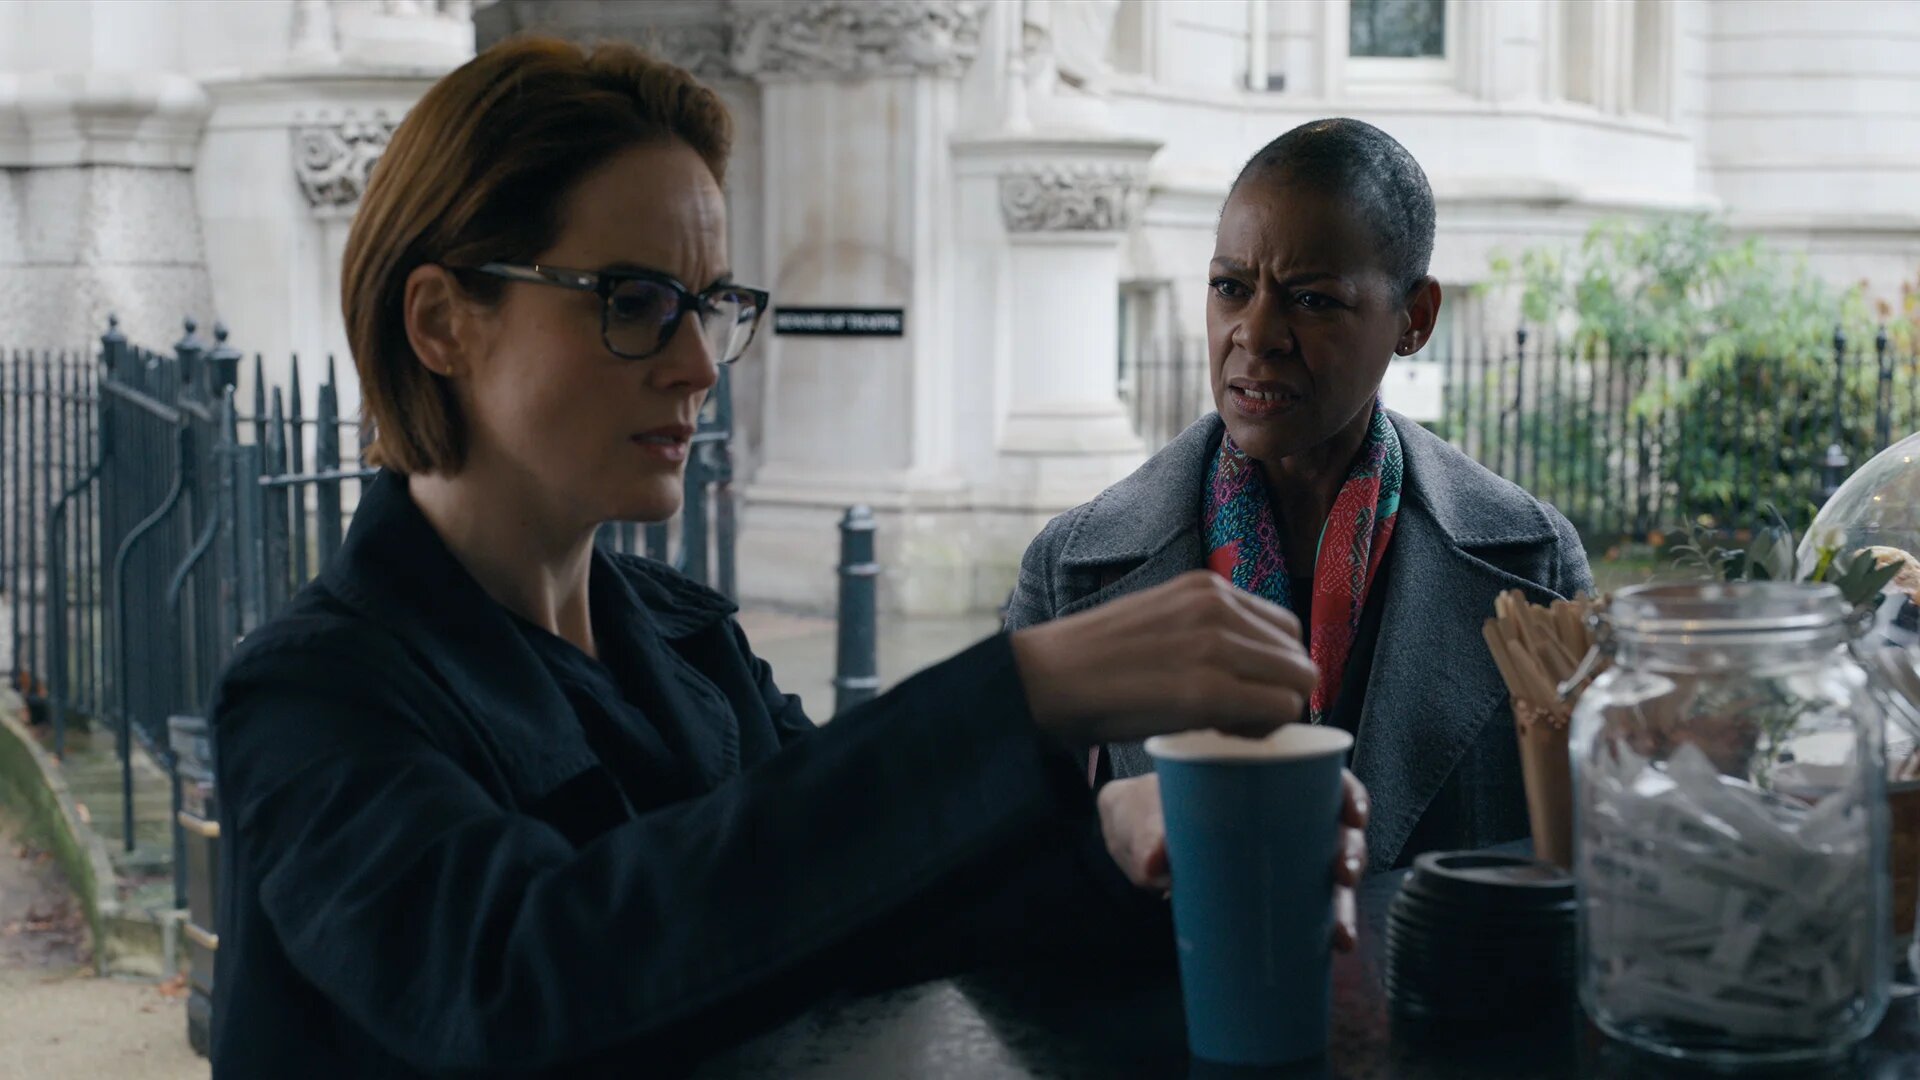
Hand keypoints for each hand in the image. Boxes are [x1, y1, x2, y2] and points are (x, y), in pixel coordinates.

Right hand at [1010, 571, 1316, 745]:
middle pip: (1297, 654)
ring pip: (1298, 682)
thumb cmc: (1092, 662)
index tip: (1240, 694)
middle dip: (1280, 690)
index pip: (1282, 627)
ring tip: (1228, 728)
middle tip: (1238, 719)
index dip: (1270, 667)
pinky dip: (1264, 731)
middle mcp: (1218, 607)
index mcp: (1205, 588)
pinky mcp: (1208, 690)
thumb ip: (1204, 630)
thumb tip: (1244, 667)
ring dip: (1274, 714)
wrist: (1044, 680)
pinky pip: (1279, 709)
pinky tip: (1222, 736)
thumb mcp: (1158, 621)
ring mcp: (1215, 646)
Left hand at [1096, 769, 1371, 952]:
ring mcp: (1279, 855)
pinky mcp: (1269, 891)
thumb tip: (1158, 862)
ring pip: (1327, 873)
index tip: (1352, 814)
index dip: (1347, 792)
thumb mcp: (1135, 813)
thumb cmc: (1141, 812)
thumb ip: (1144, 832)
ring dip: (1343, 901)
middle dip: (1350, 851)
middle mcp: (1280, 815)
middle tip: (1343, 873)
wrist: (1126, 845)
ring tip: (1341, 932)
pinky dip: (1322, 925)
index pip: (1319, 776)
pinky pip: (1305, 906)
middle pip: (1334, 827)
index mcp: (1257, 779)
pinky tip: (1332, 946)